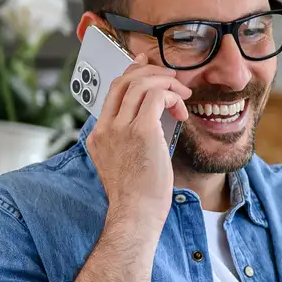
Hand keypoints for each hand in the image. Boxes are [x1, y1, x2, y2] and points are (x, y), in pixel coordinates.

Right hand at [84, 63, 189, 221]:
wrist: (135, 215)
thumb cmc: (137, 197)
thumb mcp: (126, 163)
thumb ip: (131, 140)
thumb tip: (154, 120)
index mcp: (99, 136)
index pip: (112, 92)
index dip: (131, 74)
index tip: (146, 67)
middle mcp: (106, 128)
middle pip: (124, 82)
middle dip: (150, 72)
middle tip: (171, 77)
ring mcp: (121, 129)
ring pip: (141, 84)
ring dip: (166, 83)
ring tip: (182, 95)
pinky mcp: (142, 131)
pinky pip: (157, 96)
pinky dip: (172, 96)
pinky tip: (181, 109)